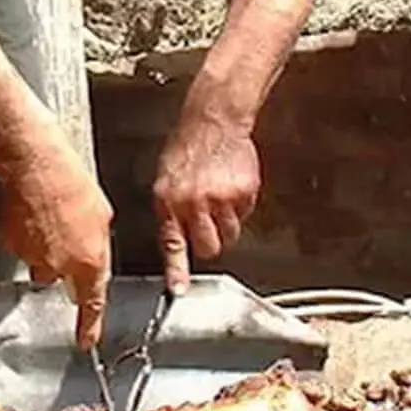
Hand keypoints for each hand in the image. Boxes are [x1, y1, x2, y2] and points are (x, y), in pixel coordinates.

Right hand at [0, 131, 114, 350]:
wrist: (35, 165)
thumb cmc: (71, 182)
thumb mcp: (102, 215)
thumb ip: (97, 244)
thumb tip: (92, 250)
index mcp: (89, 261)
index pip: (91, 304)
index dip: (88, 326)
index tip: (85, 341)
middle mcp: (59, 265)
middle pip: (58, 278)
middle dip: (60, 262)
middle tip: (61, 232)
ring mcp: (31, 256)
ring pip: (37, 260)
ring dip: (41, 244)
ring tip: (45, 213)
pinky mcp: (9, 243)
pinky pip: (18, 244)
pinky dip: (23, 231)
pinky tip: (29, 210)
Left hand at [152, 115, 259, 292]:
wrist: (213, 119)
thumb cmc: (186, 148)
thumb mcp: (165, 178)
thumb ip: (170, 210)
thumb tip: (175, 240)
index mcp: (169, 201)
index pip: (172, 244)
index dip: (176, 270)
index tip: (178, 290)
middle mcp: (194, 203)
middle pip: (209, 248)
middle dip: (211, 243)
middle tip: (209, 226)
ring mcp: (221, 199)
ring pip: (230, 234)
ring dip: (227, 223)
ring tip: (219, 197)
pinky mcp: (244, 192)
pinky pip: (245, 214)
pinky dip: (240, 206)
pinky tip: (230, 185)